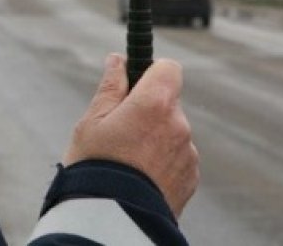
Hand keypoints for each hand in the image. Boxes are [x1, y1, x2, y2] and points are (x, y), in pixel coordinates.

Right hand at [62, 54, 198, 216]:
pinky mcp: (191, 178)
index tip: (134, 82)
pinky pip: (178, 158)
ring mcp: (188, 153)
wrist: (111, 222)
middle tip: (120, 129)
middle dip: (148, 109)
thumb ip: (110, 87)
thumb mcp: (92, 121)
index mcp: (154, 104)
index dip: (152, 71)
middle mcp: (178, 125)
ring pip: (173, 131)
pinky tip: (140, 176)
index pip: (169, 68)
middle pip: (168, 102)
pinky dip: (163, 161)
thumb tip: (118, 60)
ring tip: (127, 160)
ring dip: (156, 137)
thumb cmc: (95, 167)